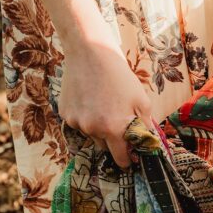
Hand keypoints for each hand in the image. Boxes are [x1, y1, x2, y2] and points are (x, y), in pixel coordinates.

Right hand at [57, 40, 152, 168]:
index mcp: (113, 129)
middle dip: (113, 141)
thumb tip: (148, 143)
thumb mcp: (142, 102)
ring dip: (98, 129)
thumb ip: (145, 127)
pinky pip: (78, 123)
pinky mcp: (64, 113)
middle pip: (104, 147)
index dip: (127, 159)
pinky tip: (90, 100)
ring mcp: (75, 121)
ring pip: (90, 135)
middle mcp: (92, 129)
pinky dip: (84, 118)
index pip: (120, 158)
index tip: (130, 157)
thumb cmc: (120, 78)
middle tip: (118, 123)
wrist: (90, 53)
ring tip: (104, 106)